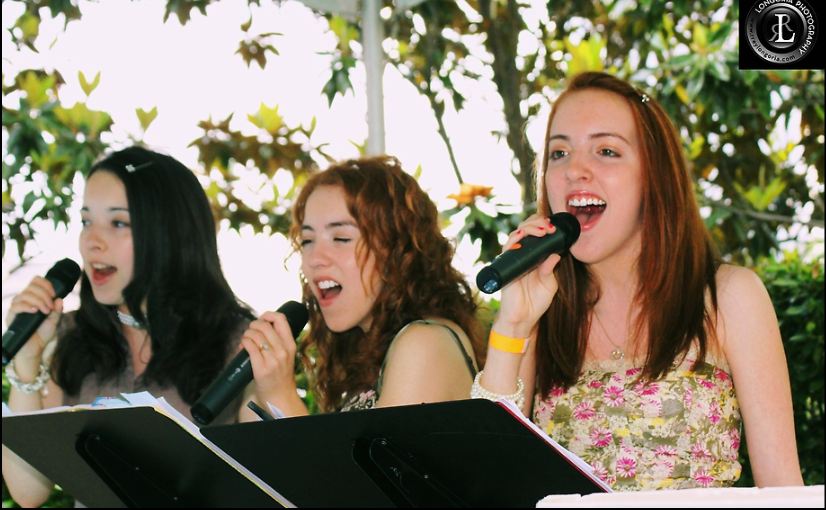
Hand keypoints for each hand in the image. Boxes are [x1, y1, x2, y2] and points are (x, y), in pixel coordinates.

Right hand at [6, 277, 63, 370]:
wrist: (34, 349)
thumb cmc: (42, 334)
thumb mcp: (54, 320)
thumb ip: (57, 310)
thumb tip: (59, 299)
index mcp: (34, 298)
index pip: (36, 281)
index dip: (46, 284)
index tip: (54, 294)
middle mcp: (24, 300)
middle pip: (31, 286)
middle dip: (44, 294)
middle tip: (50, 307)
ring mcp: (17, 307)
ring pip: (25, 294)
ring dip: (39, 301)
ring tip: (45, 312)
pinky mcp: (12, 316)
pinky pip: (16, 305)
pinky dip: (27, 306)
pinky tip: (35, 311)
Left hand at [240, 311, 298, 404]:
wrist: (281, 398)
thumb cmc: (281, 376)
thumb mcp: (287, 356)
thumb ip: (279, 342)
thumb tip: (259, 327)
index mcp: (291, 345)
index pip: (282, 319)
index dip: (269, 314)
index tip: (262, 319)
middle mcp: (283, 351)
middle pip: (265, 325)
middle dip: (253, 325)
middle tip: (250, 331)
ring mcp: (273, 360)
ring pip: (255, 335)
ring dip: (246, 334)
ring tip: (245, 339)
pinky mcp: (261, 368)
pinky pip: (250, 347)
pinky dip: (243, 342)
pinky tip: (243, 346)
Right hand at [495, 214, 562, 336]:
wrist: (523, 319)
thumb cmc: (536, 302)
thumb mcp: (550, 284)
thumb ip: (551, 270)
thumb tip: (556, 254)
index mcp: (535, 257)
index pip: (536, 233)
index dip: (543, 226)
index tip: (555, 227)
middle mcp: (523, 255)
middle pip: (526, 229)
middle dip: (537, 223)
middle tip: (549, 227)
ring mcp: (513, 259)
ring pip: (516, 234)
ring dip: (528, 228)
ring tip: (541, 231)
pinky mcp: (505, 266)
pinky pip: (506, 249)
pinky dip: (513, 241)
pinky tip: (522, 238)